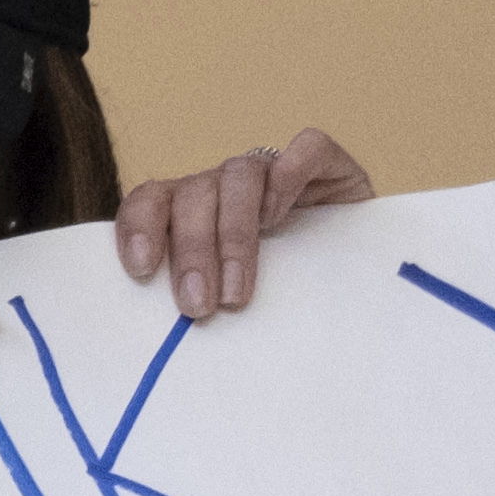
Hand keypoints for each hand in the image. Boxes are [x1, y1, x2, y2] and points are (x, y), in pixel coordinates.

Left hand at [115, 131, 375, 321]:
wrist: (356, 282)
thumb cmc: (279, 300)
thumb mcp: (226, 301)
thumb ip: (197, 300)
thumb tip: (164, 347)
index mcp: (189, 212)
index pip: (150, 201)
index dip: (138, 227)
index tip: (141, 270)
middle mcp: (224, 186)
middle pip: (194, 194)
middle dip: (192, 252)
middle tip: (198, 306)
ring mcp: (272, 172)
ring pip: (240, 175)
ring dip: (235, 233)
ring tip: (239, 290)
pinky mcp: (324, 165)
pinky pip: (306, 148)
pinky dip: (291, 175)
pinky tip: (281, 216)